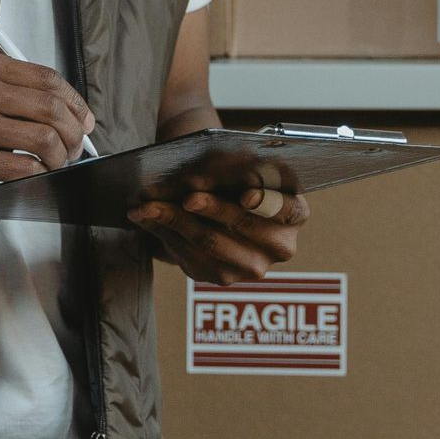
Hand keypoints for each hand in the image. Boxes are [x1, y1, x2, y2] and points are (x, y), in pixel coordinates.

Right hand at [0, 51, 94, 201]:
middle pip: (51, 108)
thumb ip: (15, 90)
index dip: (75, 101)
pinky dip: (37, 172)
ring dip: (60, 156)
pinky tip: (33, 172)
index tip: (84, 119)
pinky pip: (23, 167)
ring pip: (43, 139)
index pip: (47, 78)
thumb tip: (69, 111)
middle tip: (75, 147)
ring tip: (56, 162)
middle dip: (74, 133)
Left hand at [128, 182, 308, 283]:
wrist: (216, 202)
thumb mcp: (236, 166)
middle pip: (242, 226)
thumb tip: (206, 162)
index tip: (246, 195)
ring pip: (210, 242)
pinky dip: (164, 231)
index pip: (288, 209)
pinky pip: (190, 255)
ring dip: (174, 220)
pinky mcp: (221, 277)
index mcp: (294, 213)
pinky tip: (145, 216)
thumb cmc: (230, 175)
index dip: (267, 203)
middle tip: (186, 197)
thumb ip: (230, 166)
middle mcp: (279, 246)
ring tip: (149, 205)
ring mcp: (251, 266)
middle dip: (210, 208)